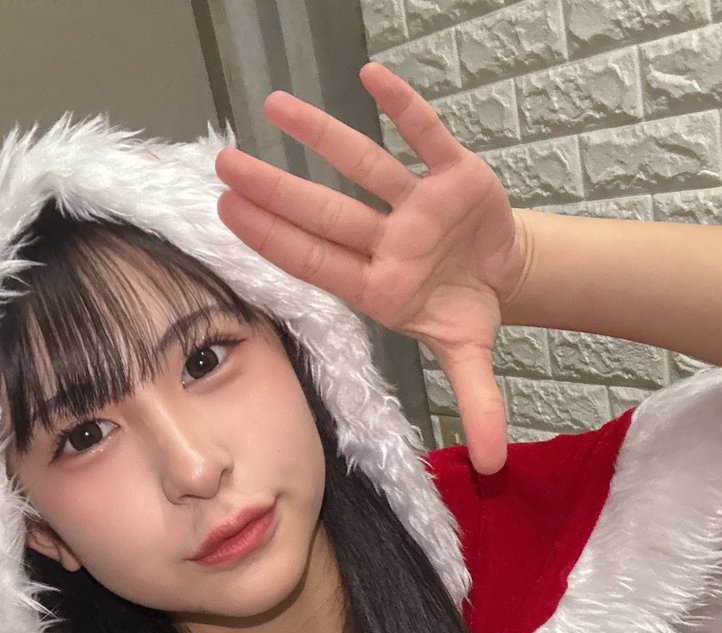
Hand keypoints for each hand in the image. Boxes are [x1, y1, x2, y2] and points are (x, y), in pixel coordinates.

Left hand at [214, 62, 530, 474]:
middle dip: (277, 192)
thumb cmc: (464, 310)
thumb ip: (479, 406)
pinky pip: (425, 136)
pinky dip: (403, 108)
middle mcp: (388, 241)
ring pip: (362, 166)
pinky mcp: (453, 174)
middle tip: (222, 165)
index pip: (317, 263)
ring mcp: (416, 205)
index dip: (275, 242)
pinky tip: (368, 77)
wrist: (500, 274)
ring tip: (272, 106)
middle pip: (325, 214)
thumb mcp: (471, 359)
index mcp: (381, 287)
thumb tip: (492, 467)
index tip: (228, 217)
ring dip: (321, 137)